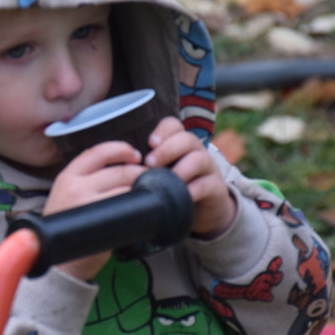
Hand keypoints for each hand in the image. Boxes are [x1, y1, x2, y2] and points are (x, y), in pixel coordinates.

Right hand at [44, 141, 145, 280]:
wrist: (61, 263)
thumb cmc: (68, 229)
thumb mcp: (66, 195)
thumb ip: (86, 179)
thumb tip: (121, 164)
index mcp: (67, 176)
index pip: (98, 152)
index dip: (121, 149)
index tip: (134, 155)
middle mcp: (75, 186)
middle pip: (119, 170)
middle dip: (139, 172)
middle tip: (147, 178)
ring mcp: (88, 202)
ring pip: (126, 186)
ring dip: (141, 188)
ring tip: (145, 195)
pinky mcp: (102, 220)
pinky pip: (128, 205)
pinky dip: (139, 205)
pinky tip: (141, 209)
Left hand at [144, 116, 235, 238]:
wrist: (204, 209)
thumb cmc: (174, 187)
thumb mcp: (160, 173)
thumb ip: (145, 166)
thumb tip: (119, 168)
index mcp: (179, 142)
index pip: (173, 125)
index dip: (162, 131)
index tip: (149, 143)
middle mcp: (195, 150)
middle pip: (186, 138)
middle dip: (167, 149)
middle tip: (150, 163)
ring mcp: (208, 167)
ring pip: (199, 158)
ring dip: (180, 168)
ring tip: (166, 180)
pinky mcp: (216, 187)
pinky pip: (206, 184)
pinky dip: (193, 190)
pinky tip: (181, 196)